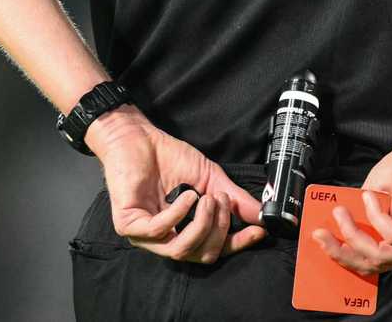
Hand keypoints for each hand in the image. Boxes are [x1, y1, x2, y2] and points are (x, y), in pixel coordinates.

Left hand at [86, 105, 266, 263]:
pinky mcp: (128, 226)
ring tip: (207, 198)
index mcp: (185, 231)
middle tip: (222, 200)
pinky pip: (159, 231)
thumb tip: (262, 215)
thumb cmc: (169, 157)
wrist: (139, 137)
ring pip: (181, 250)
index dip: (237, 243)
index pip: (214, 250)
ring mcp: (145, 236)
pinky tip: (187, 195)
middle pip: (202, 255)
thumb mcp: (210, 178)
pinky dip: (178, 214)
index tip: (258, 231)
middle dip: (219, 229)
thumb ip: (235, 199)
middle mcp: (165, 239)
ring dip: (201, 225)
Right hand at [312, 132, 391, 274]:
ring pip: (380, 256)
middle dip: (342, 252)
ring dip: (354, 232)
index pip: (372, 263)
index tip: (321, 242)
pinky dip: (376, 216)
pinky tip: (371, 198)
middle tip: (321, 234)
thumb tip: (333, 227)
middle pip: (374, 265)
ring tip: (341, 211)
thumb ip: (359, 217)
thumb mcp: (371, 198)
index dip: (344, 257)